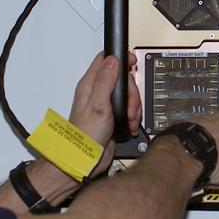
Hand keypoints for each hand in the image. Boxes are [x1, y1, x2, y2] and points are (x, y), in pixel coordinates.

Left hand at [70, 52, 140, 177]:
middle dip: (131, 93)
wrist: (85, 160)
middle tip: (129, 106)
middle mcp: (97, 93)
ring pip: (127, 95)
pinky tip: (129, 125)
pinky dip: (132, 117)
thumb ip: (105, 80)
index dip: (120, 58)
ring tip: (129, 119)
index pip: (105, 60)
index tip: (132, 63)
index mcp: (90, 85)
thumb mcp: (98, 104)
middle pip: (122, 80)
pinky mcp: (112, 117)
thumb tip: (113, 60)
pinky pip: (128, 110)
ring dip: (133, 107)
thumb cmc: (85, 135)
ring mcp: (105, 105)